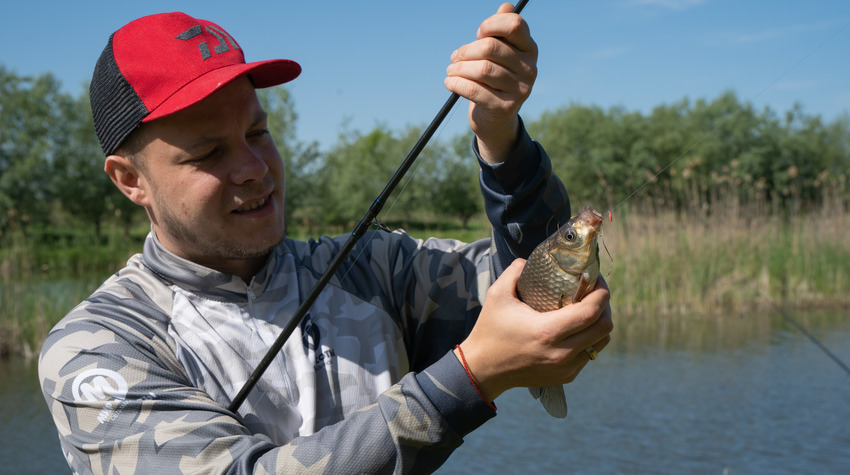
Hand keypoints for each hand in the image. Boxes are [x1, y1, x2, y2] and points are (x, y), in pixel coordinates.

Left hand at [444, 2, 537, 163]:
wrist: (496, 119)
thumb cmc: (494, 79)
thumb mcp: (499, 54)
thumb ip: (500, 31)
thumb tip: (505, 7)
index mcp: (529, 49)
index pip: (514, 25)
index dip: (490, 25)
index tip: (478, 34)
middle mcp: (530, 68)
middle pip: (491, 48)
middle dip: (467, 51)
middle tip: (454, 57)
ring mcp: (520, 90)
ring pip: (482, 70)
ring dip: (459, 69)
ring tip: (450, 71)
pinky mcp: (505, 107)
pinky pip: (475, 90)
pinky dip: (457, 84)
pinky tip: (449, 82)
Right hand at [456, 259, 612, 401]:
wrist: (483, 369)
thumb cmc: (489, 330)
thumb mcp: (497, 295)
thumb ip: (515, 271)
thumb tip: (531, 260)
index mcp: (547, 331)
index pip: (591, 311)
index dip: (601, 292)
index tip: (596, 279)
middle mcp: (561, 353)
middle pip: (604, 328)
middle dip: (605, 306)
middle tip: (594, 292)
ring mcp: (565, 367)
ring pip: (601, 343)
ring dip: (600, 324)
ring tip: (589, 309)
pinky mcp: (565, 376)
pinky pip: (590, 354)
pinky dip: (590, 339)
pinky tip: (578, 328)